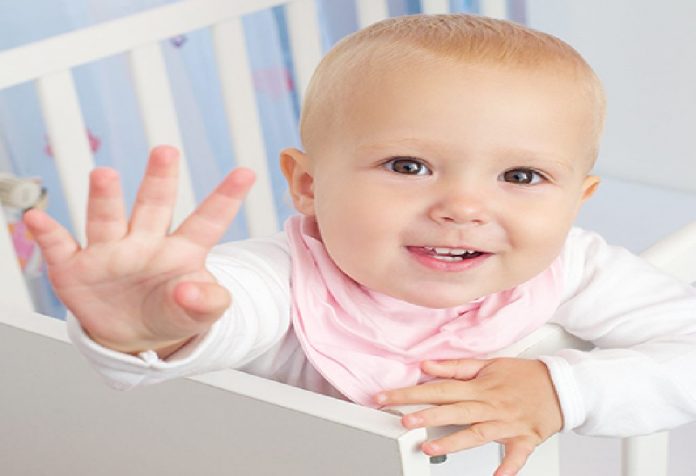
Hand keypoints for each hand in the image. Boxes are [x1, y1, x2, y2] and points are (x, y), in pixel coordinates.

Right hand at [24, 146, 254, 355]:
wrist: (133, 334)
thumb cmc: (172, 312)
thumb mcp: (198, 313)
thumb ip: (206, 303)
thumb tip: (191, 290)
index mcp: (182, 250)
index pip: (207, 221)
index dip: (225, 198)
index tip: (246, 173)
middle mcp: (145, 241)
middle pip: (153, 205)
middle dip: (159, 179)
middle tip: (167, 152)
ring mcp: (110, 251)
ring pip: (108, 218)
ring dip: (105, 198)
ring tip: (105, 175)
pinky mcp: (76, 267)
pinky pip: (60, 247)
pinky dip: (48, 234)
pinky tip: (38, 219)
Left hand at [374, 358, 562, 475]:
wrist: (562, 386)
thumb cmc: (523, 375)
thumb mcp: (489, 364)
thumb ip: (456, 367)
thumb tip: (426, 365)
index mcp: (480, 387)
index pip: (439, 388)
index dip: (412, 393)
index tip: (387, 397)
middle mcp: (491, 405)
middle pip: (454, 410)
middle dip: (427, 415)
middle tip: (403, 420)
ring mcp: (507, 424)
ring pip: (477, 433)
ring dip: (454, 441)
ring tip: (430, 446)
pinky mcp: (525, 439)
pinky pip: (516, 456)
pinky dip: (507, 467)